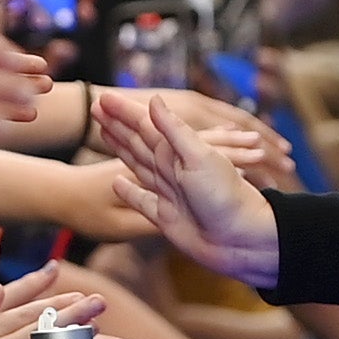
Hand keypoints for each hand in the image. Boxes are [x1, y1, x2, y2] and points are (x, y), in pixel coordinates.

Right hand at [86, 88, 282, 286]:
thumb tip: (154, 99)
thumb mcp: (200, 158)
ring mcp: (168, 192)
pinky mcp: (165, 216)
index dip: (123, 111)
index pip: (144, 125)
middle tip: (96, 106)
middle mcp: (171, 169)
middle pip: (138, 140)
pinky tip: (116, 183)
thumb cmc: (226, 197)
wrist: (242, 241)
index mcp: (177, 152)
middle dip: (117, 123)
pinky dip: (129, 191)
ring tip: (103, 132)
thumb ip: (175, 131)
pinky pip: (141, 199)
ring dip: (120, 147)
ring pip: (137, 163)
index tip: (102, 97)